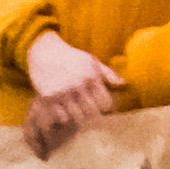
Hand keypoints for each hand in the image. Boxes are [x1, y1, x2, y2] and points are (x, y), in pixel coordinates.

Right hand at [23, 32, 121, 157]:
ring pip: (77, 117)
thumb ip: (108, 73)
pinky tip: (64, 111)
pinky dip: (65, 117)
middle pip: (92, 113)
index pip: (106, 103)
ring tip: (78, 113)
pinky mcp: (49, 97)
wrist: (45, 51)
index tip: (102, 107)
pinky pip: (62, 117)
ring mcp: (63, 92)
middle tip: (90, 114)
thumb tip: (124, 84)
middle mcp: (78, 84)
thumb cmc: (72, 57)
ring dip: (79, 117)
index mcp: (91, 76)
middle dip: (93, 115)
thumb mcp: (92, 61)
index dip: (106, 107)